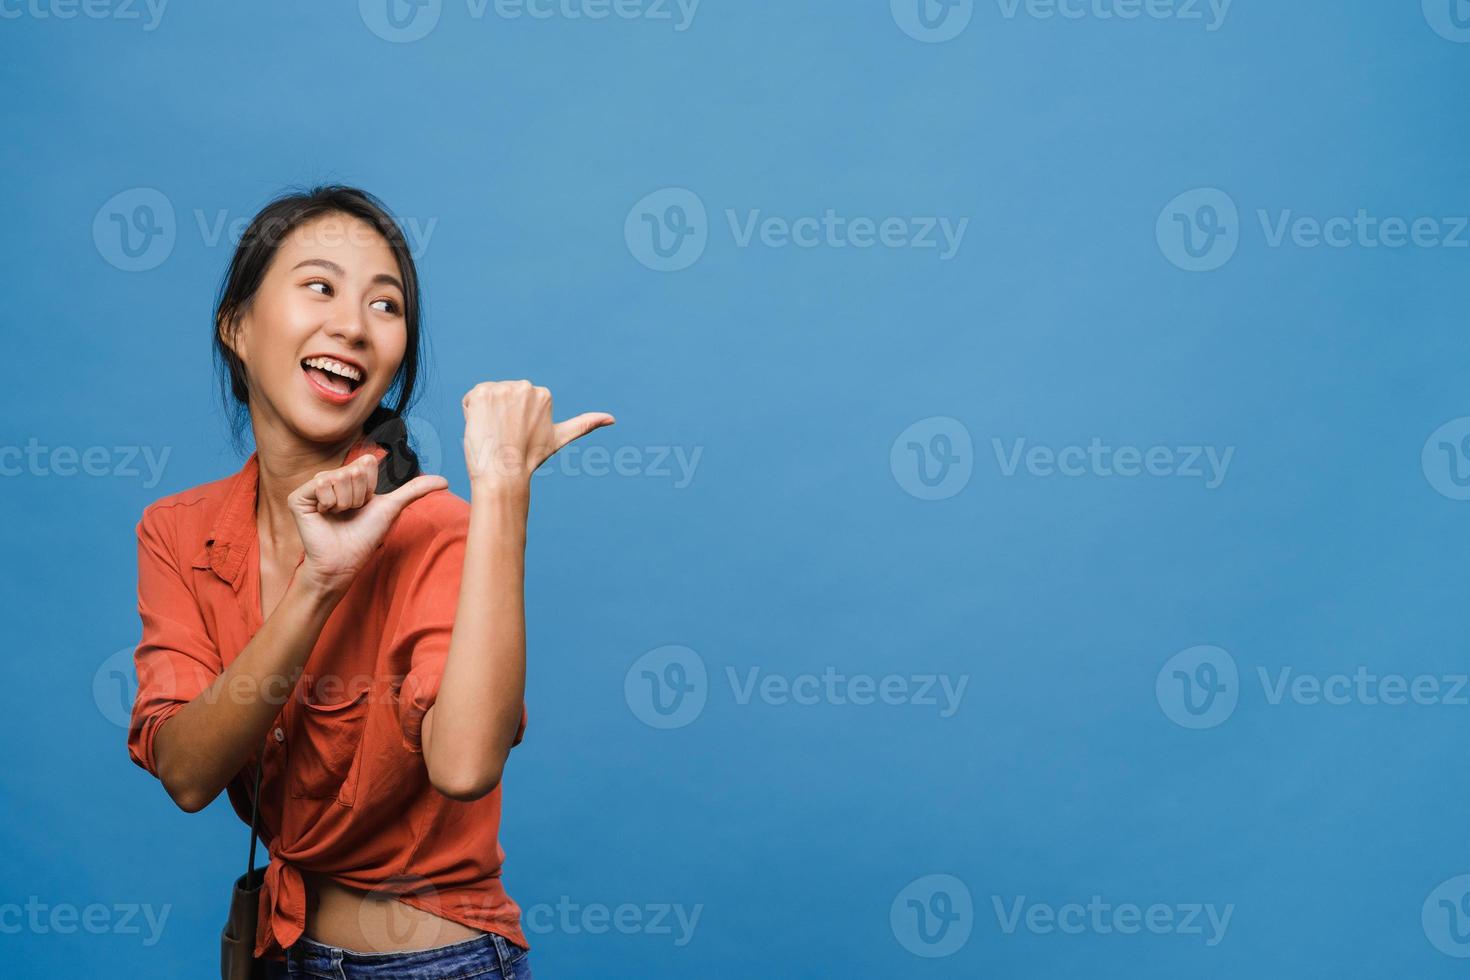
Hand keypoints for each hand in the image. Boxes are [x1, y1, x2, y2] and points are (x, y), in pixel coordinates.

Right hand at [290, 452, 447, 592]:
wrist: (345, 561)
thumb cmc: (366, 536)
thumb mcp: (393, 508)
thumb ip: (416, 490)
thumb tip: (446, 481)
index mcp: (350, 476)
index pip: (366, 463)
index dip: (370, 487)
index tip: (365, 504)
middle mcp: (330, 477)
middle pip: (352, 470)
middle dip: (358, 496)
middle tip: (351, 513)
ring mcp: (313, 486)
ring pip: (338, 478)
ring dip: (345, 503)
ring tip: (338, 516)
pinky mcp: (298, 496)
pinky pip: (320, 485)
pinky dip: (329, 504)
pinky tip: (325, 516)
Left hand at [462, 380, 614, 491]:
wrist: (504, 473)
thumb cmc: (530, 459)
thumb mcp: (560, 437)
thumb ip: (585, 424)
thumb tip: (613, 419)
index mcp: (543, 393)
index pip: (515, 400)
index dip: (513, 420)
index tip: (518, 435)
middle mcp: (525, 386)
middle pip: (500, 396)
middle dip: (498, 415)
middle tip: (504, 436)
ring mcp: (503, 388)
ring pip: (485, 398)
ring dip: (484, 415)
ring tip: (493, 433)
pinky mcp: (483, 393)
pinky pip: (470, 399)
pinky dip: (471, 414)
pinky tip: (482, 427)